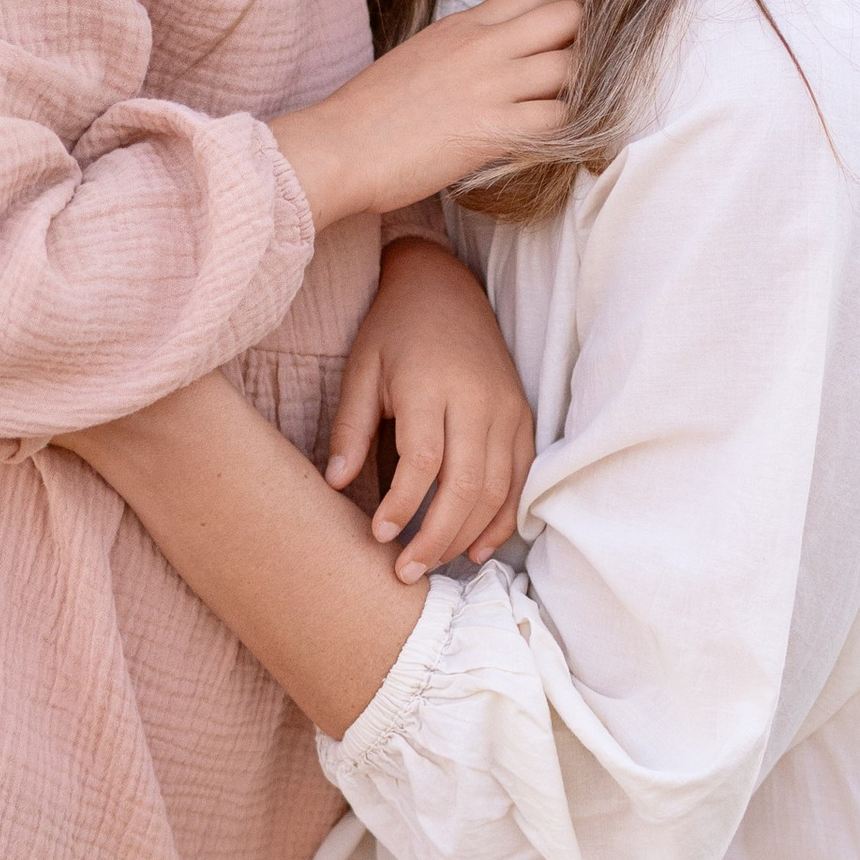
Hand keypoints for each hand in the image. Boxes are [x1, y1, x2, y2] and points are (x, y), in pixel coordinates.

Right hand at [269, 0, 581, 230]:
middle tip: (588, 66)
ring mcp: (491, 87)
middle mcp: (484, 47)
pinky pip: (558, 118)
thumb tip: (496, 48)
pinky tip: (555, 136)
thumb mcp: (420, 54)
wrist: (340, 146)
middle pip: (568, 16)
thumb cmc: (370, 111)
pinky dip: (567, 126)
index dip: (568, 6)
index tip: (575, 28)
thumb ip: (462, 44)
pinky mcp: (494, 130)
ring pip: (571, 66)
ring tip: (570, 105)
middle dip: (588, 37)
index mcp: (463, 24)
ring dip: (581, 86)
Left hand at [328, 239, 533, 576]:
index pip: (423, 460)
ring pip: (497, 489)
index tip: (377, 536)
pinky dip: (502, 519)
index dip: (402, 505)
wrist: (445, 287)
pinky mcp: (523, 418)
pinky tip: (476, 548)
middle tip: (406, 572)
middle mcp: (477, 399)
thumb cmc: (394, 330)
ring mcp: (507, 409)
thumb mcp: (361, 369)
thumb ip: (350, 427)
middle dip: (436, 537)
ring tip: (432, 565)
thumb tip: (336, 484)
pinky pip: (520, 479)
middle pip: (466, 484)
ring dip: (466, 535)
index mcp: (430, 384)